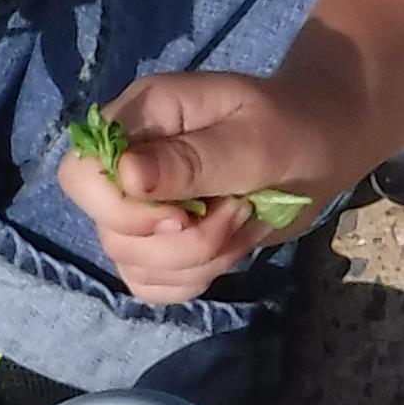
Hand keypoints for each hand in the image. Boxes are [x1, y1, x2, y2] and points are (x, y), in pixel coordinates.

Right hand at [57, 69, 362, 304]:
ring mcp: (141, 207)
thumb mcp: (255, 140)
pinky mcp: (160, 243)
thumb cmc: (294, 127)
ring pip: (132, 264)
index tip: (185, 214)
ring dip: (197, 260)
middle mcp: (129, 164)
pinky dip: (193, 280)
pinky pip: (151, 284)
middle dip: (180, 242)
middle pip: (108, 230)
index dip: (121, 209)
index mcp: (141, 120)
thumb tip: (126, 174)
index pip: (80, 174)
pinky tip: (228, 247)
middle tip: (237, 212)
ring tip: (241, 221)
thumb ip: (192, 159)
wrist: (323, 144)